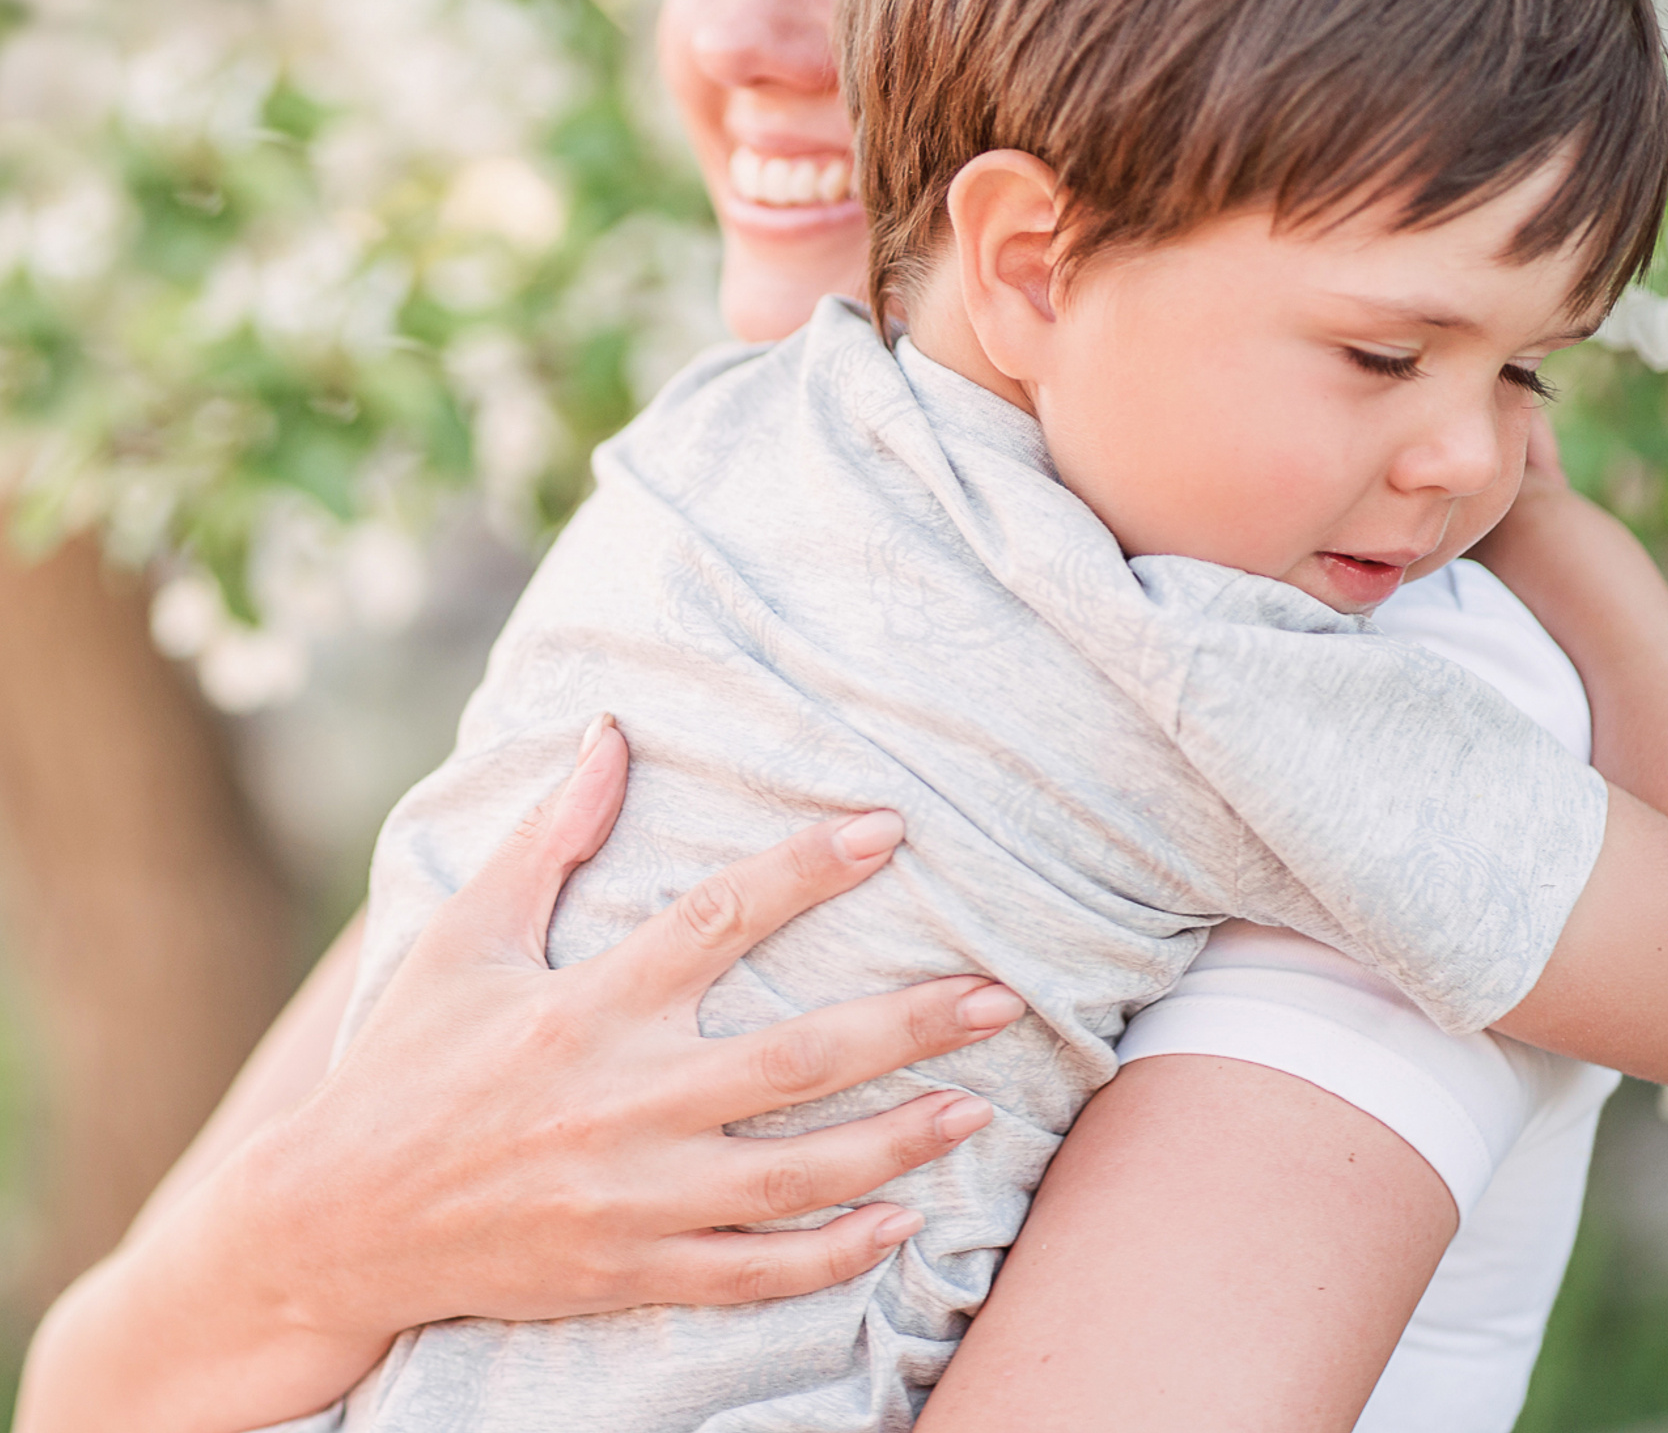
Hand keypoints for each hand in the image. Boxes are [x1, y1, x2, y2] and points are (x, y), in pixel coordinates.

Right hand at [240, 721, 1022, 1385]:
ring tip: (978, 1107)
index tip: (888, 830)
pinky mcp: (630, 1272)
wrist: (331, 1227)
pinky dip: (833, 1254)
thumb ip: (549, 837)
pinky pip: (754, 1273)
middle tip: (998, 995)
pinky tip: (902, 1224)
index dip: (808, 870)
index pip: (720, 920)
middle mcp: (620, 1102)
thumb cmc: (405, 1063)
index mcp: (583, 1007)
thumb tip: (611, 733)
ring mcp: (633, 1199)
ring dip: (897, 1142)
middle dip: (907, 1024)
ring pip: (796, 1176)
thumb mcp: (465, 936)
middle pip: (796, 1058)